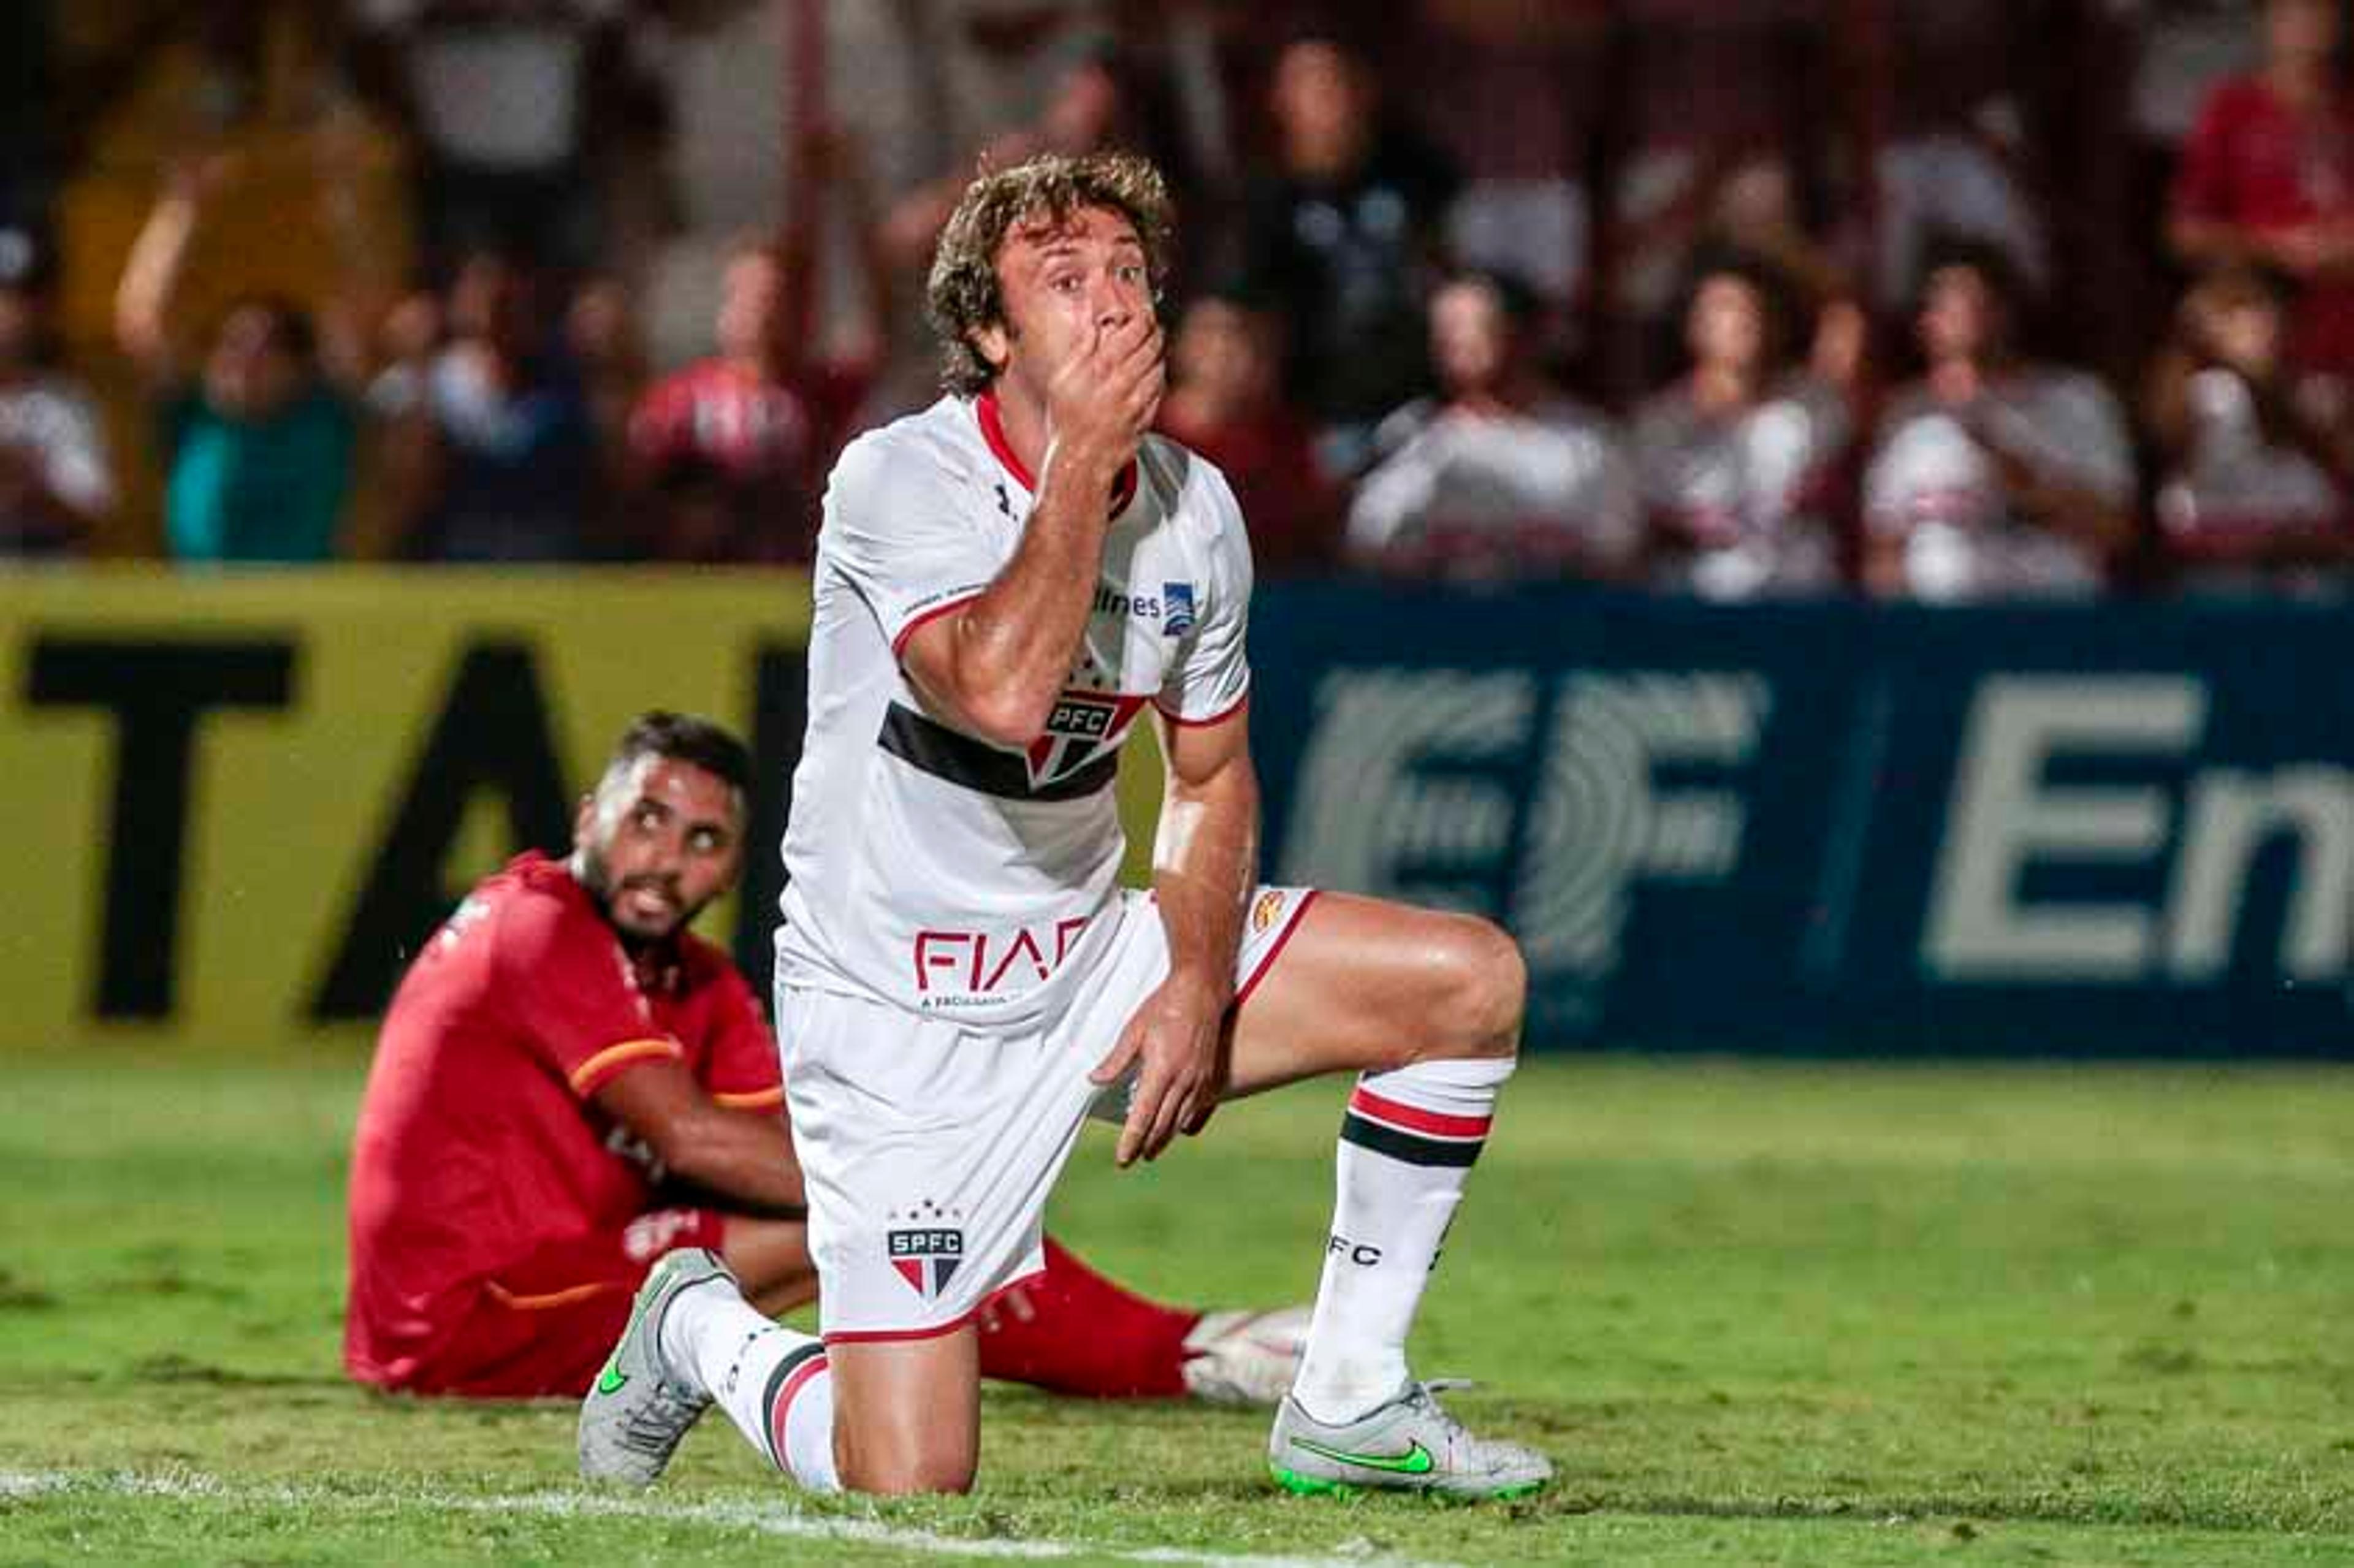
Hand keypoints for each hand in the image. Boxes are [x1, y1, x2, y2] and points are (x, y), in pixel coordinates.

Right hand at [1045, 308, 1164, 477]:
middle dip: (1154, 333)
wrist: (1080, 461)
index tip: (1143, 313)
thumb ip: (1082, 348)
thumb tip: (1094, 321)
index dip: (1141, 319)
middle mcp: (1120, 385)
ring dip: (1158, 354)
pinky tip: (1152, 373)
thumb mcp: (1063, 380)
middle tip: (1153, 327)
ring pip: (1158, 367)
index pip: (1131, 333)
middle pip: (1150, 347)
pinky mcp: (1145, 418)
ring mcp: (1136, 403)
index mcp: (1098, 370)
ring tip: (1153, 347)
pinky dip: (1158, 377)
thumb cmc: (1067, 420)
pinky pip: (1160, 390)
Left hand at [1090, 972, 1224, 1167]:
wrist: (1201, 991)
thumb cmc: (1165, 1007)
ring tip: (1153, 1151)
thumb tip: (1094, 1080)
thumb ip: (1116, 1060)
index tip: (1123, 1158)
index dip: (1132, 1141)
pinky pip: (1199, 1109)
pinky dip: (1186, 1123)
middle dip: (1147, 1145)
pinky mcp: (1210, 1077)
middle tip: (1133, 1158)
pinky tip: (1180, 1130)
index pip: (1143, 1116)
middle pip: (1163, 1125)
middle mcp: (1183, 1080)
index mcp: (1161, 1070)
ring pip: (1181, 1120)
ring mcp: (1199, 1080)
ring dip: (1165, 1138)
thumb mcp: (1134, 1030)